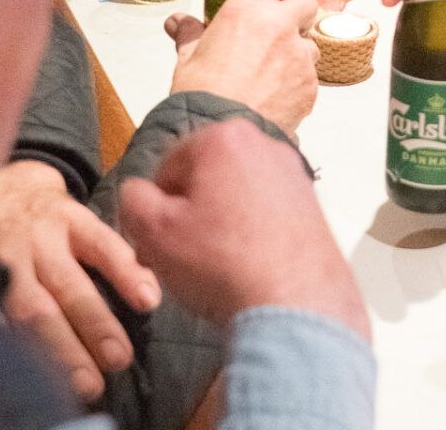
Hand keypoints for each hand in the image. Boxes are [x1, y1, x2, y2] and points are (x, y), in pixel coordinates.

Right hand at [0, 160, 161, 399]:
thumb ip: (112, 254)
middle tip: (118, 359)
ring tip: (83, 381)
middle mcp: (37, 240)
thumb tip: (149, 296)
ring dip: (58, 348)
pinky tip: (27, 369)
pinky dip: (11, 344)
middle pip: (67, 285)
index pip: (102, 244)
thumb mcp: (81, 221)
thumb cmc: (49, 218)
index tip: (148, 301)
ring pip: (29, 307)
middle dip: (94, 325)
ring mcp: (4, 260)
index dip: (125, 272)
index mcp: (70, 221)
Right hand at [119, 119, 369, 339]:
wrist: (295, 308)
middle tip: (185, 257)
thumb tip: (140, 193)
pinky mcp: (313, 204)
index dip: (157, 209)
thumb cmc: (221, 264)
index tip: (159, 244)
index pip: (167, 168)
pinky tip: (247, 267)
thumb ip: (132, 199)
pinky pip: (266, 213)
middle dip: (191, 213)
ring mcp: (294, 174)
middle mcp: (265, 144)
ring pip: (236, 196)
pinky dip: (252, 234)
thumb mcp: (153, 231)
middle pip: (205, 178)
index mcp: (224, 137)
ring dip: (220, 224)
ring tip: (218, 267)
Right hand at [166, 0, 319, 133]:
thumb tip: (178, 23)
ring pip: (311, 41)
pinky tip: (275, 93)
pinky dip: (297, 80)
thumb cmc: (202, 95)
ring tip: (271, 69)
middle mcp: (280, 26)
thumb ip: (190, 34)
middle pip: (307, 2)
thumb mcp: (189, 58)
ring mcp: (299, 55)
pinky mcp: (310, 84)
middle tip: (277, 27)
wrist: (221, 134)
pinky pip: (310, 74)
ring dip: (297, 49)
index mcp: (249, 9)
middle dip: (297, 12)